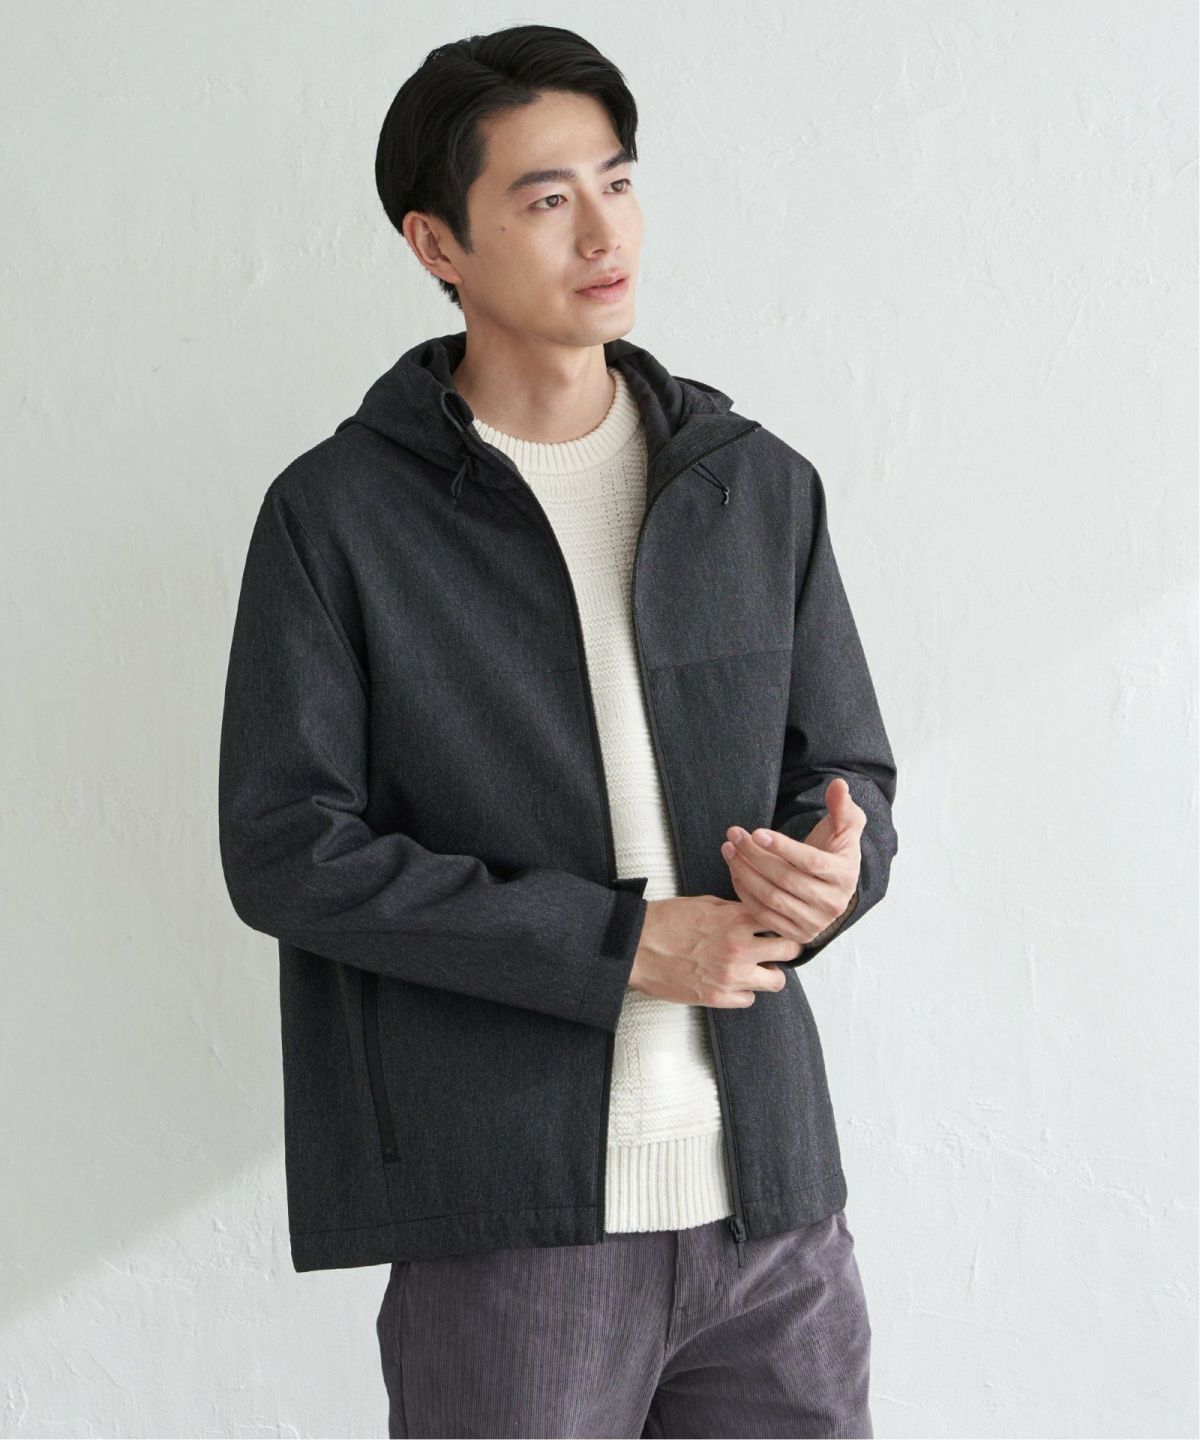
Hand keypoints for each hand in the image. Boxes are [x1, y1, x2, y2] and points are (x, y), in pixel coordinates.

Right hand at [627, 896, 793, 1007]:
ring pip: (777, 980)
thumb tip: (754, 916)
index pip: (780, 920)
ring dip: (769, 973)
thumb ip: (734, 910)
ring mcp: (732, 975)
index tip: (781, 925)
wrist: (637, 947)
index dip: (782, 922)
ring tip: (756, 968)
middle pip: (789, 950)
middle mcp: (740, 947)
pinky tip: (733, 981)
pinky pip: (750, 998)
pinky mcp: (719, 997)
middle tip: (777, 948)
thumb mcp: (704, 903)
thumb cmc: (666, 921)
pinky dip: (744, 991)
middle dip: (786, 948)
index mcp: (736, 918)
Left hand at [719, 778, 863, 944]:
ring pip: (771, 898)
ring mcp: (813, 922)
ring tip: (728, 849)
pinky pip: (763, 914)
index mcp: (846, 876)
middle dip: (755, 855)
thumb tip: (838, 784)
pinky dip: (744, 892)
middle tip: (734, 835)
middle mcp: (832, 904)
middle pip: (786, 879)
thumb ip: (842, 806)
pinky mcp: (795, 934)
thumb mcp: (844, 826)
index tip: (756, 831)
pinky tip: (734, 870)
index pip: (811, 862)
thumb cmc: (833, 851)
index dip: (783, 847)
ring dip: (744, 871)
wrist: (829, 887)